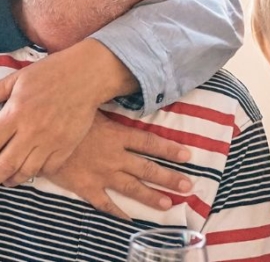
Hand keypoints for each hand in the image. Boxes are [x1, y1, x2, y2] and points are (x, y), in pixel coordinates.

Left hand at [0, 39, 138, 185]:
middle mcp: (31, 131)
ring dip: (13, 178)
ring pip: (25, 172)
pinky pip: (49, 168)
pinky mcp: (68, 144)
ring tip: (10, 176)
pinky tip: (34, 165)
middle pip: (4, 166)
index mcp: (15, 113)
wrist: (89, 74)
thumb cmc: (52, 72)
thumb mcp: (19, 78)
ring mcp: (51, 140)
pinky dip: (38, 171)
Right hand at [46, 111, 191, 218]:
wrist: (40, 139)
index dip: (170, 149)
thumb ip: (115, 109)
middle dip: (169, 177)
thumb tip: (132, 92)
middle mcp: (114, 157)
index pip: (150, 143)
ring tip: (169, 203)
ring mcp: (101, 174)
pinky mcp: (86, 187)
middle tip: (188, 185)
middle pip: (147, 169)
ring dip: (151, 196)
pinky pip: (104, 203)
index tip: (188, 155)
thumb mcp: (95, 109)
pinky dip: (117, 212)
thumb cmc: (69, 118)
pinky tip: (129, 219)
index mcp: (118, 136)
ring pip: (132, 188)